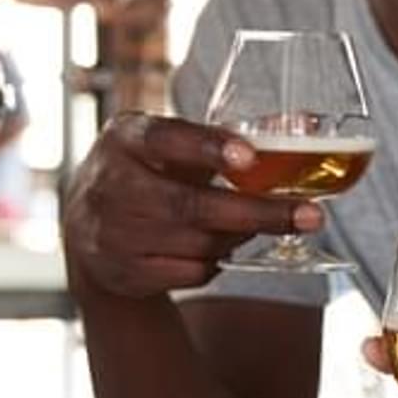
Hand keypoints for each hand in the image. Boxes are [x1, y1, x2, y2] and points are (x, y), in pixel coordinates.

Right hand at [60, 111, 317, 298]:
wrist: (85, 228)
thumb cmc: (144, 173)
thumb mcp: (165, 144)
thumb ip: (218, 138)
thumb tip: (298, 124)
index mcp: (126, 138)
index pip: (166, 139)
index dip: (208, 148)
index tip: (249, 158)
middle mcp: (111, 185)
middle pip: (192, 205)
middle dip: (259, 213)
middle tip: (312, 216)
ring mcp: (112, 233)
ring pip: (199, 243)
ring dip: (238, 237)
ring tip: (254, 223)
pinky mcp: (122, 272)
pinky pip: (191, 273)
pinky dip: (216, 262)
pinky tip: (217, 247)